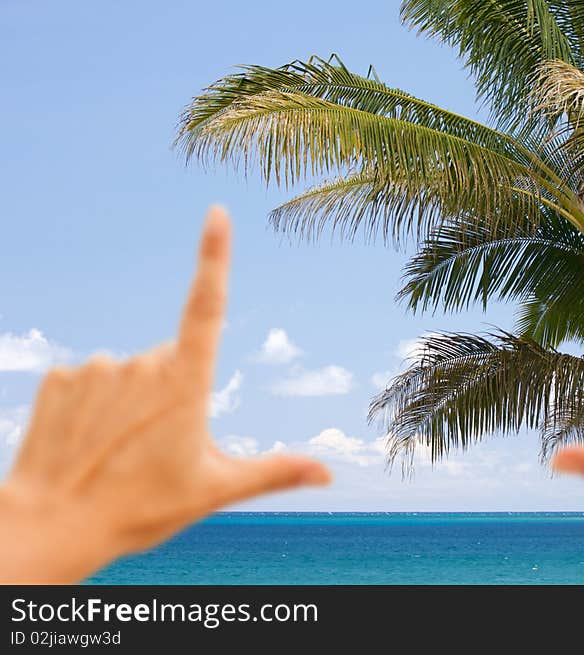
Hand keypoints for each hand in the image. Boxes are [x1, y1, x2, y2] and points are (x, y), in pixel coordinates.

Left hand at [0, 206, 330, 583]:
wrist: (50, 528)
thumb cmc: (140, 509)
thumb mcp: (215, 490)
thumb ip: (275, 472)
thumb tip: (329, 475)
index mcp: (185, 382)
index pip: (207, 305)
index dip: (214, 255)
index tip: (217, 212)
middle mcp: (141, 363)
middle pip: (171, 362)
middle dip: (172, 395)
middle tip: (157, 449)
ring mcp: (97, 367)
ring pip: (130, 373)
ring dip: (131, 403)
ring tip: (118, 452)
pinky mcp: (60, 377)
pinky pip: (90, 380)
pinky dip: (93, 405)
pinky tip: (87, 442)